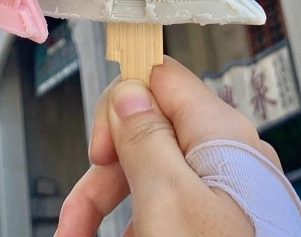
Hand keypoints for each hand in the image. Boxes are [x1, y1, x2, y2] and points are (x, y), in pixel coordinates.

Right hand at [56, 56, 283, 236]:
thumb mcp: (167, 200)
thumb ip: (145, 136)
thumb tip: (128, 91)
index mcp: (221, 136)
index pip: (162, 79)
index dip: (123, 102)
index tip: (98, 140)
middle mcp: (223, 158)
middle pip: (145, 134)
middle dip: (102, 173)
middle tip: (77, 214)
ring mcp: (220, 194)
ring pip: (146, 176)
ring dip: (102, 205)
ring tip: (77, 235)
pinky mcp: (212, 224)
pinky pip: (161, 208)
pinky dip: (130, 223)